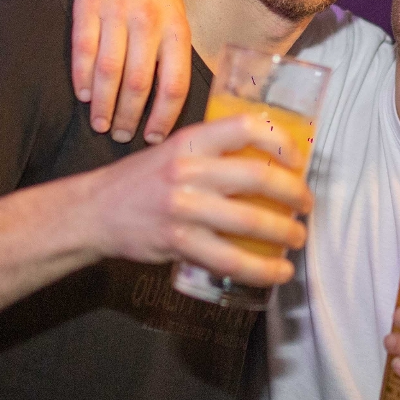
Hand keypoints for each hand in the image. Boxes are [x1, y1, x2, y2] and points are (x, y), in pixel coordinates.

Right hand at [69, 0, 192, 144]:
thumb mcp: (177, 20)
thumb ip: (174, 58)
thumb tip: (173, 110)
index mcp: (177, 29)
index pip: (174, 84)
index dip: (163, 117)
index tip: (154, 138)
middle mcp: (149, 21)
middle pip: (139, 82)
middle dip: (129, 117)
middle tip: (121, 137)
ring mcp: (117, 12)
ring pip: (110, 70)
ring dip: (103, 104)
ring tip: (100, 125)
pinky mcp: (88, 5)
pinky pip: (84, 49)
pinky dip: (82, 77)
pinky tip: (84, 95)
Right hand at [87, 112, 313, 288]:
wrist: (93, 212)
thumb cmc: (140, 181)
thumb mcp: (173, 151)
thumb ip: (212, 153)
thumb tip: (266, 162)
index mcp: (191, 142)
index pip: (245, 127)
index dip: (281, 141)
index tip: (299, 159)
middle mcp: (189, 170)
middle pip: (258, 177)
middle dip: (294, 194)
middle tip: (306, 205)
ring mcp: (184, 208)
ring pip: (250, 221)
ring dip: (284, 233)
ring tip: (297, 238)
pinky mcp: (179, 242)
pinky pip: (230, 259)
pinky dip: (261, 269)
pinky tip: (277, 272)